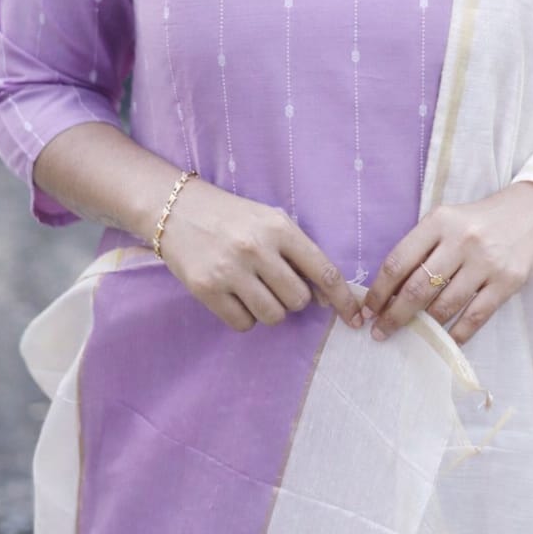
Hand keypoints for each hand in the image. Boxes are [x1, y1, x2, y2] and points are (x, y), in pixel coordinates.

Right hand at [162, 181, 363, 333]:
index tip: (355, 318)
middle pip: (298, 300)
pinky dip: (245, 316)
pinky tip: (234, 295)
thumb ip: (300, 253)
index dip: (343, 299)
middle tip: (275, 283)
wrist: (177, 209)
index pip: (323, 270)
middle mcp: (256, 248)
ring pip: (273, 316)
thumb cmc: (233, 217)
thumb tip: (327, 298)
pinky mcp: (206, 289)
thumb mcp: (271, 221)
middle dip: (293, 298)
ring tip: (254, 289)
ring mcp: (230, 270)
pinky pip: (243, 324)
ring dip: (270, 309)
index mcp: (279, 228)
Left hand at [360, 181, 532, 346]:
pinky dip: (455, 334)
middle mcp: (462, 240)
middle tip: (380, 331)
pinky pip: (475, 317)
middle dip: (394, 315)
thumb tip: (390, 291)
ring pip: (445, 306)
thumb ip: (422, 248)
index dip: (379, 290)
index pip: (399, 261)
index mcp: (440, 221)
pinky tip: (442, 341)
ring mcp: (486, 262)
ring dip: (423, 326)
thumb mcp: (447, 220)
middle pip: (418, 287)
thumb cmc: (479, 221)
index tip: (368, 309)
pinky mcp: (507, 282)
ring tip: (408, 335)